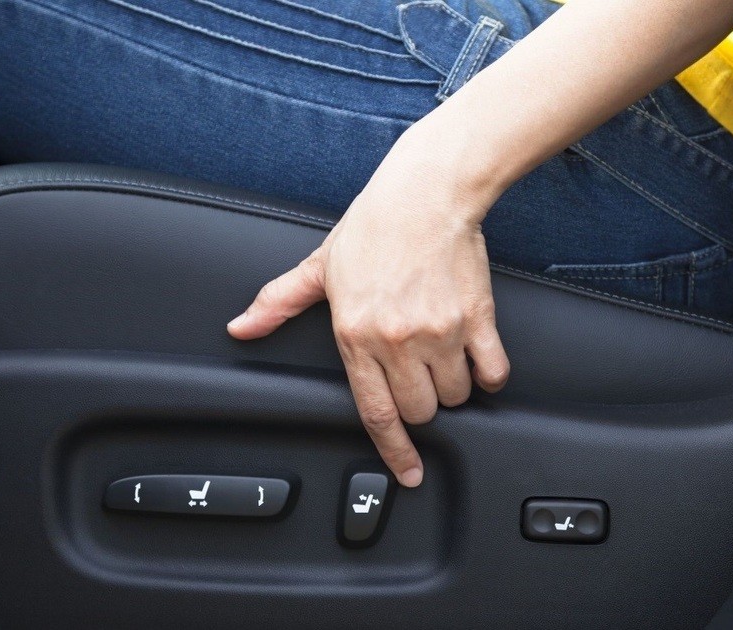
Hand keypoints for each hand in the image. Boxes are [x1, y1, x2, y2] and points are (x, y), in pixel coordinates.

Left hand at [227, 130, 509, 486]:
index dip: (394, 452)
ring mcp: (440, 332)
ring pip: (455, 395)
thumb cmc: (373, 227)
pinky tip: (476, 361)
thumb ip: (278, 303)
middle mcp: (398, 340)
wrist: (425, 193)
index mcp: (355, 334)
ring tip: (441, 358)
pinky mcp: (477, 319)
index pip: (376, 413)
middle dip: (420, 405)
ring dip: (451, 387)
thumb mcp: (319, 267)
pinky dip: (487, 375)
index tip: (408, 472)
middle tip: (416, 377)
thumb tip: (240, 327)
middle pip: (420, 411)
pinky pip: (493, 372)